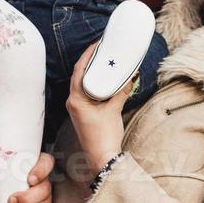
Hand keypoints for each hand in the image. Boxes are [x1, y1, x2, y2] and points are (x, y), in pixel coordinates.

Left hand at [66, 41, 129, 173]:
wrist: (103, 158)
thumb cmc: (104, 137)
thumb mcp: (114, 110)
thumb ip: (121, 90)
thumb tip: (131, 75)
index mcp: (76, 99)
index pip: (79, 70)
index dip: (88, 55)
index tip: (97, 44)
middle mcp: (73, 102)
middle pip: (80, 75)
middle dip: (91, 61)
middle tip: (103, 49)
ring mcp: (77, 108)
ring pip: (84, 83)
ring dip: (94, 72)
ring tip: (105, 60)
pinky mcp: (84, 112)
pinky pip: (88, 92)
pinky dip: (97, 84)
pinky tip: (106, 79)